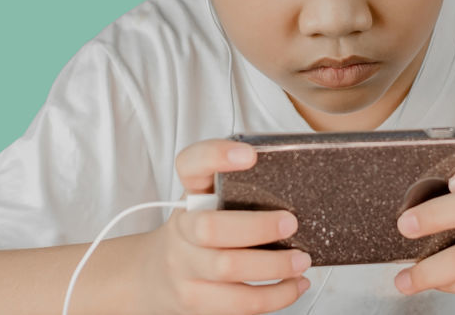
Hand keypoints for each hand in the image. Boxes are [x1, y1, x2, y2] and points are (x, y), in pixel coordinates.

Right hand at [134, 139, 311, 314]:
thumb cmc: (198, 232)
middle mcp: (182, 229)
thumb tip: (301, 186)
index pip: (191, 165)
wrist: (152, 275)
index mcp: (190, 195)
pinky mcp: (194, 301)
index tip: (249, 155)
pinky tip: (295, 285)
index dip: (217, 156)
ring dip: (275, 266)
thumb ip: (241, 190)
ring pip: (227, 268)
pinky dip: (276, 297)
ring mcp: (185, 267)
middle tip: (292, 223)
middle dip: (258, 227)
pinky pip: (238, 304)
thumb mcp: (207, 203)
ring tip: (301, 261)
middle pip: (211, 227)